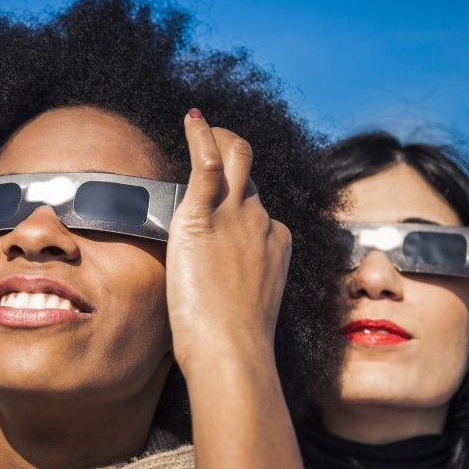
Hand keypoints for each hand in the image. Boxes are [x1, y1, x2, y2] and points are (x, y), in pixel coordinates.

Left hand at [166, 109, 291, 375]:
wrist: (232, 350)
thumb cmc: (233, 342)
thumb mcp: (245, 304)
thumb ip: (235, 283)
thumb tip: (214, 287)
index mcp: (276, 242)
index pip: (257, 211)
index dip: (237, 206)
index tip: (219, 207)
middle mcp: (261, 221)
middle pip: (250, 178)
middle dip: (237, 156)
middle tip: (215, 143)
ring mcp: (236, 216)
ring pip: (237, 160)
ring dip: (222, 139)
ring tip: (203, 126)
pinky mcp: (203, 215)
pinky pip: (207, 161)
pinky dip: (201, 134)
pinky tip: (192, 118)